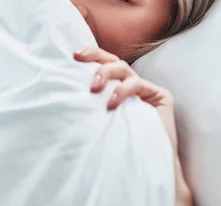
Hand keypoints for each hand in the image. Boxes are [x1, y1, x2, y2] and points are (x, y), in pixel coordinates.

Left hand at [74, 47, 192, 205]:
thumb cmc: (118, 145)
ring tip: (93, 90)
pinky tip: (111, 104)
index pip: (103, 63)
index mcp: (116, 86)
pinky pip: (137, 85)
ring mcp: (146, 88)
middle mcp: (130, 84)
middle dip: (95, 56)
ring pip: (123, 68)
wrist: (146, 165)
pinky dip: (122, 91)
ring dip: (105, 73)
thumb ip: (89, 106)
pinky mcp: (160, 95)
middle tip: (78, 59)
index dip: (90, 54)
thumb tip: (59, 98)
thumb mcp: (98, 120)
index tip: (73, 55)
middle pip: (112, 60)